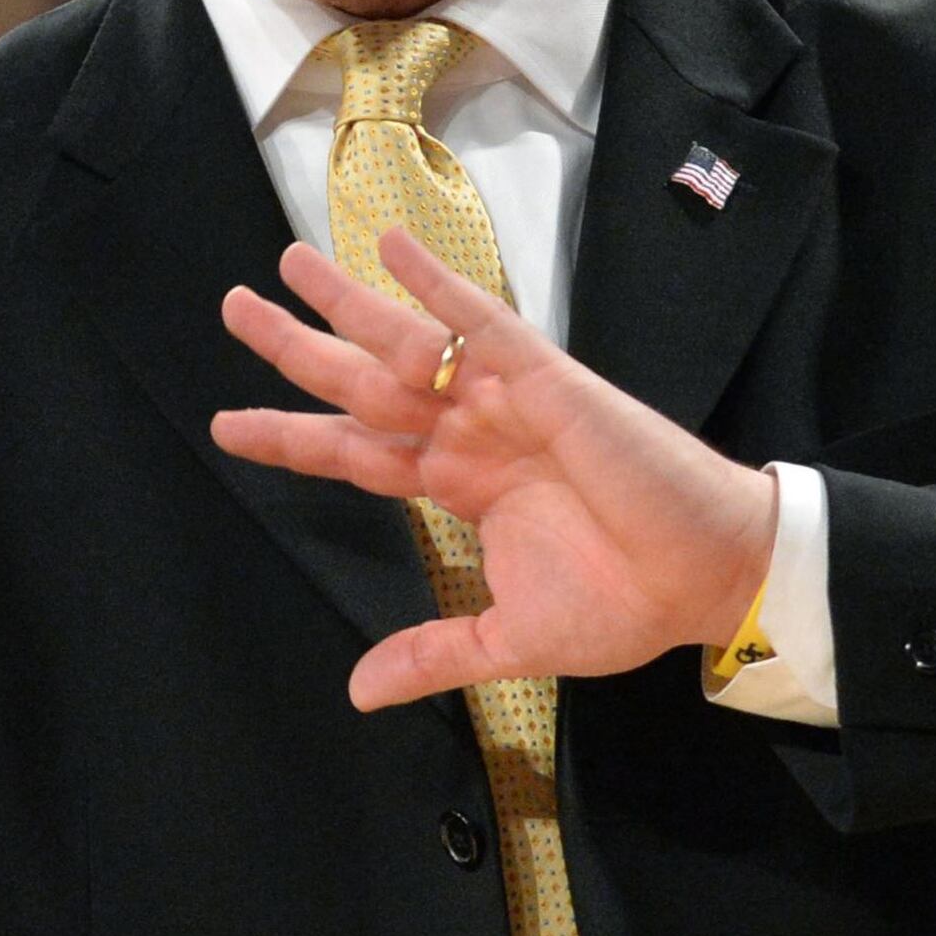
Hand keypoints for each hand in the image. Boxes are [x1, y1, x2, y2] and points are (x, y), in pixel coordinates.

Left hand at [211, 232, 777, 711]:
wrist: (707, 580)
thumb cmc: (625, 602)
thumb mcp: (510, 640)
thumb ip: (433, 654)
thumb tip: (360, 693)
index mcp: (458, 486)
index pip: (354, 453)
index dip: (291, 437)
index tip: (227, 423)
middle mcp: (469, 433)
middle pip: (360, 383)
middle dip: (295, 347)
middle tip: (232, 308)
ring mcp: (503, 401)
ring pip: (405, 343)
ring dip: (347, 300)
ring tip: (286, 262)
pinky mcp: (546, 379)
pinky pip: (481, 320)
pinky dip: (437, 282)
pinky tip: (391, 242)